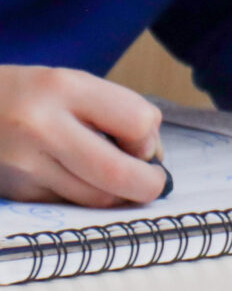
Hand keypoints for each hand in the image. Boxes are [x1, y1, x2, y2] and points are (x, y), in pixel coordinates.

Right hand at [0, 66, 166, 206]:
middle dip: (148, 184)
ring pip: (98, 198)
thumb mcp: (75, 86)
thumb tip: (156, 161)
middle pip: (119, 174)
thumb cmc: (35, 97)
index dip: (149, 138)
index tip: (139, 141)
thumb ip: (120, 114)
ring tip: (109, 174)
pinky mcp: (17, 193)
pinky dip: (85, 198)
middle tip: (151, 180)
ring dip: (117, 193)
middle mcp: (41, 127)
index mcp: (64, 88)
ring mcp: (25, 165)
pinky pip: (72, 205)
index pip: (138, 122)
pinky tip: (74, 177)